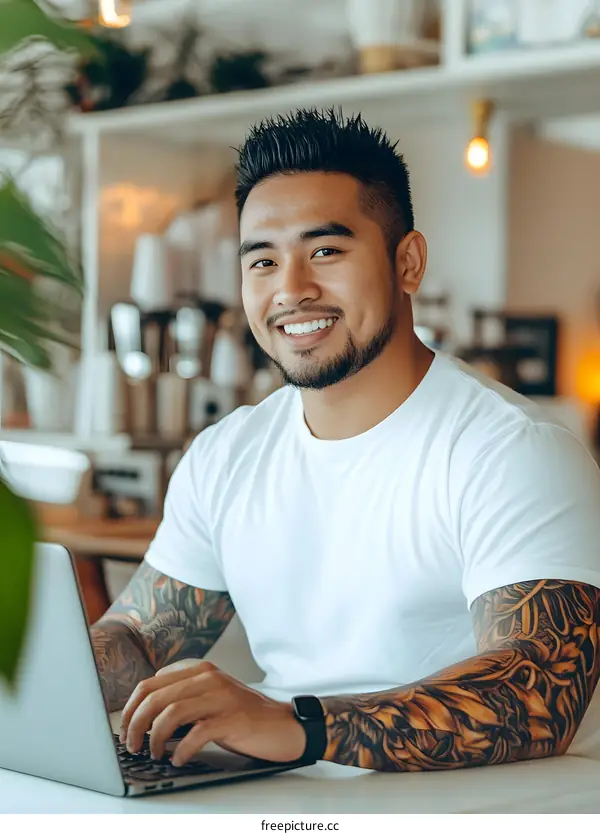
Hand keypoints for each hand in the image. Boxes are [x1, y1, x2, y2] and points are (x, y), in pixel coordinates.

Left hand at [119, 661, 306, 766]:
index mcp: (200, 670)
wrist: (284, 725)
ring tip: (152, 753)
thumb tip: (145, 715)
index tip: (126, 729)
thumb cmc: (244, 716)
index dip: (131, 708)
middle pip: (155, 696)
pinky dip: (181, 750)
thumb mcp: (212, 697)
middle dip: (135, 723)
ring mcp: (221, 697)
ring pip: (170, 712)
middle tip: (131, 745)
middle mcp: (208, 678)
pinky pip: (196, 733)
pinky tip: (179, 759)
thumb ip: (184, 697)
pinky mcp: (232, 719)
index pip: (151, 683)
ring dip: (153, 738)